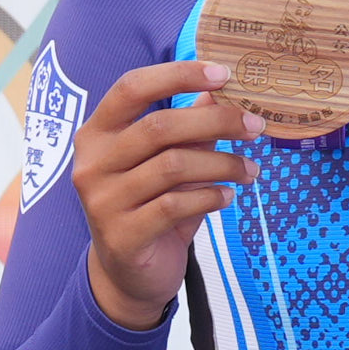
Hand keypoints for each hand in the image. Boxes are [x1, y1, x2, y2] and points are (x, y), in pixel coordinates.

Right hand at [72, 59, 257, 330]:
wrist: (128, 274)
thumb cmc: (150, 205)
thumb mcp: (167, 160)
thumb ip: (188, 125)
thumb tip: (221, 88)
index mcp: (97, 133)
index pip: (132, 88)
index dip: (178, 75)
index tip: (223, 74)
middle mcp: (92, 163)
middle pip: (160, 127)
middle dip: (217, 122)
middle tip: (255, 127)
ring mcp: (103, 201)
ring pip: (173, 166)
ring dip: (222, 163)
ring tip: (250, 170)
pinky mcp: (122, 235)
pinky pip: (174, 206)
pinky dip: (210, 196)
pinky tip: (228, 196)